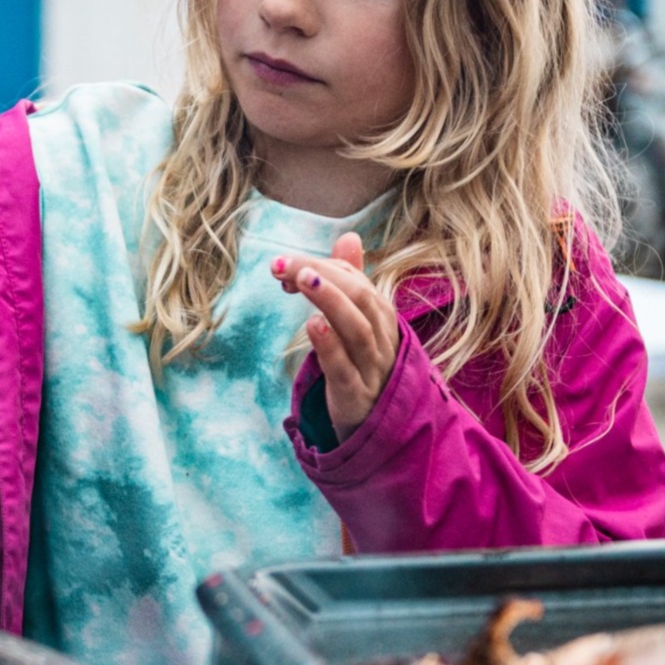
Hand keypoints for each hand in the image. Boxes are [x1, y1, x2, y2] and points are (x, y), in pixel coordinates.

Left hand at [273, 231, 399, 436]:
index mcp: (381, 318)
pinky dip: (330, 346)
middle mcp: (381, 340)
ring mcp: (371, 369)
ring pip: (356, 330)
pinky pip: (345, 369)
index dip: (322, 267)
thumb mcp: (359, 323)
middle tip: (283, 264)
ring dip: (330, 301)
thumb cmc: (363, 368)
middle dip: (321, 276)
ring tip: (301, 279)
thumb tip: (350, 236)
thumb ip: (352, 281)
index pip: (355, 281)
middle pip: (358, 298)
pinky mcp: (356, 397)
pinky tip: (313, 325)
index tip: (284, 264)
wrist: (377, 429)